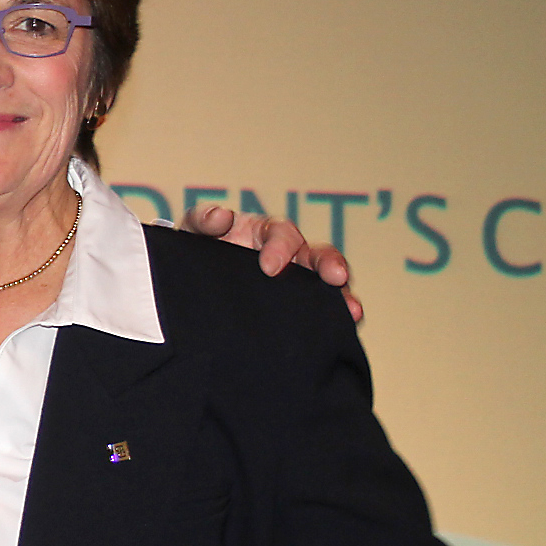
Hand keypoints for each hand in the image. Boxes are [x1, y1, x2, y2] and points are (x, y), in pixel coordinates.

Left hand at [182, 204, 361, 323]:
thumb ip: (204, 219)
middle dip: (329, 264)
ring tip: (353, 311)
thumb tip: (223, 216)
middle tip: (336, 277)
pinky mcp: (298, 311)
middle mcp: (289, 257)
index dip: (280, 246)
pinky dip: (339, 320)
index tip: (270, 267)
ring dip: (342, 296)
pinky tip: (347, 329)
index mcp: (265, 235)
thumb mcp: (195, 232)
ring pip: (328, 286)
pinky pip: (324, 314)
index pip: (281, 233)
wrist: (193, 287)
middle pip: (317, 255)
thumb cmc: (199, 253)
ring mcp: (296, 284)